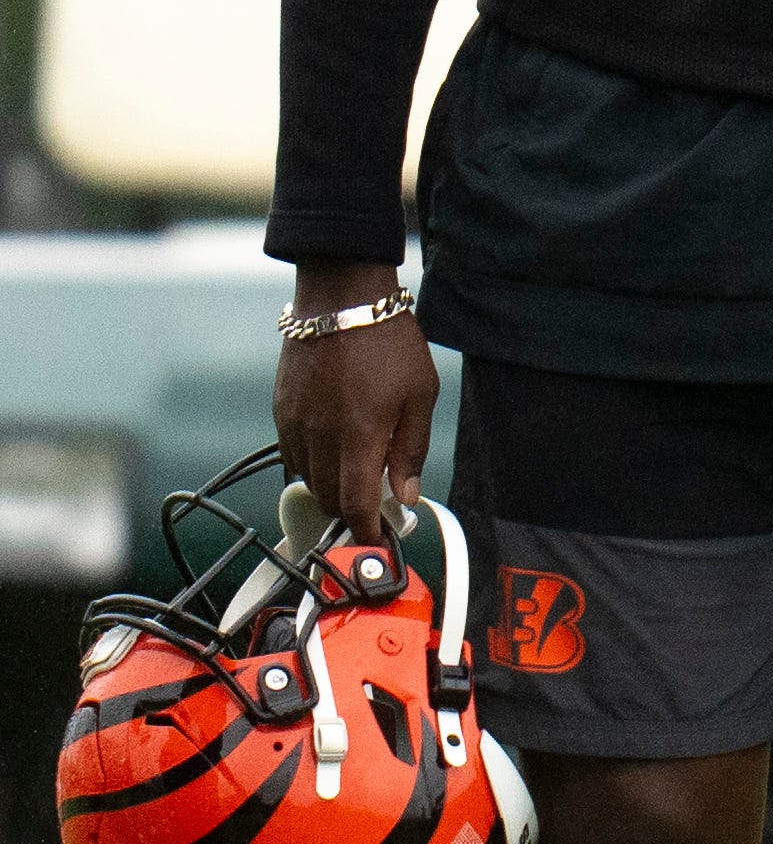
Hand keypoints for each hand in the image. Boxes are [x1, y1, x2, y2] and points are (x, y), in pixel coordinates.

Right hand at [272, 277, 435, 533]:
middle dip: (352, 512)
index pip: (355, 505)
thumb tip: (405, 495)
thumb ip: (410, 450)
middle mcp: (318, 436)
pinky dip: (311, 465)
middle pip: (328, 497)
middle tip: (376, 510)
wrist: (341, 300)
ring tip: (358, 478)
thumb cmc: (388, 344)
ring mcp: (294, 423)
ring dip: (331, 488)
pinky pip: (292, 453)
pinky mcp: (281, 410)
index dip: (367, 531)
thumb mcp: (420, 397)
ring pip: (307, 478)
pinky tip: (334, 452)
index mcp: (357, 437)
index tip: (378, 542)